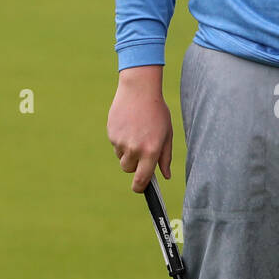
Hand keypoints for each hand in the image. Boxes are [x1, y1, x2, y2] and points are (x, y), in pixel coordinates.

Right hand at [107, 66, 172, 191]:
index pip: (141, 179)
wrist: (139, 90)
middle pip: (128, 169)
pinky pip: (115, 144)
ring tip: (136, 131)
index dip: (140, 187)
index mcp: (151, 151)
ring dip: (127, 151)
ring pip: (121, 156)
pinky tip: (129, 124)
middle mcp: (135, 149)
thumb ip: (165, 157)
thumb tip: (165, 176)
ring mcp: (121, 142)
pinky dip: (121, 139)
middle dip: (134, 164)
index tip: (140, 188)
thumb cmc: (157, 112)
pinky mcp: (111, 133)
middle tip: (141, 149)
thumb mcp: (167, 134)